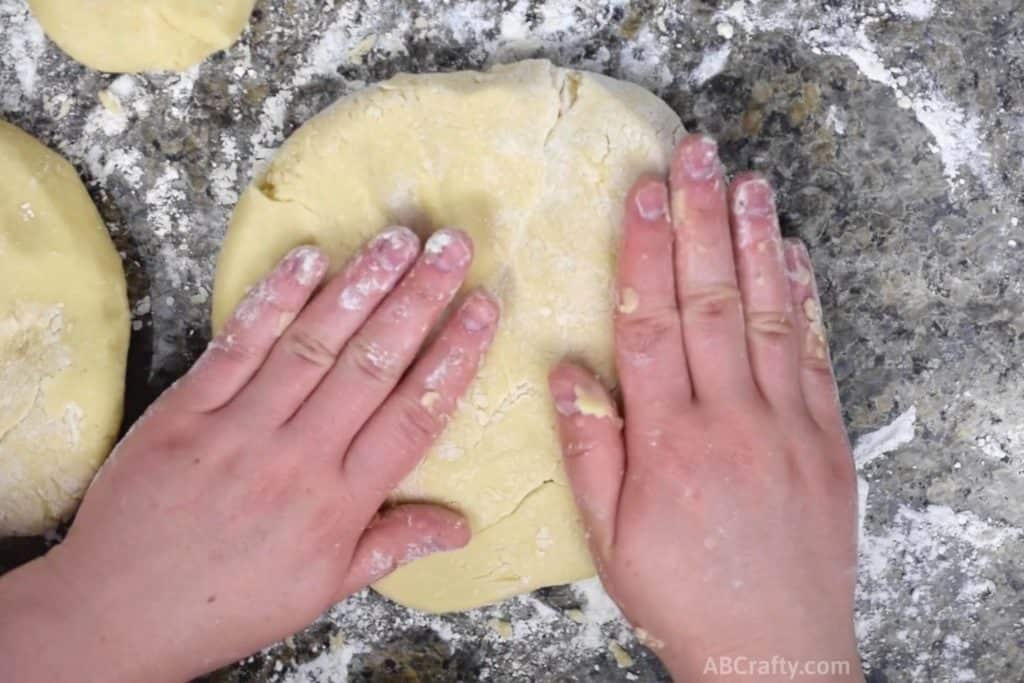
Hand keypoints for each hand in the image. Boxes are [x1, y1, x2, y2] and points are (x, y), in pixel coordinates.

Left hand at [0, 228, 498, 681]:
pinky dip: (276, 298)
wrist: (119, 613)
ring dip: (361, 285)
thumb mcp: (322, 590)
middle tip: (452, 248)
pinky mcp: (186, 410)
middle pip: (373, 365)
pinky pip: (239, 344)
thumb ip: (392, 546)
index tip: (483, 310)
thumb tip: (461, 527)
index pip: (414, 417)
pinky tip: (310, 258)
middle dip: (420, 299)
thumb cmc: (229, 604)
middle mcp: (298, 459)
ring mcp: (240, 430)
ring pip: (314, 344)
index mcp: (339, 504)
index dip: (454, 357)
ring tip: (398, 239)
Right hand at [548, 135, 861, 679]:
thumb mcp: (609, 535)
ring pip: (767, 314)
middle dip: (699, 219)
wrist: (774, 651)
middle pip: (710, 300)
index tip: (641, 193)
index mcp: (668, 441)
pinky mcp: (827, 440)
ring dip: (755, 242)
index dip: (644, 251)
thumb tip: (569, 369)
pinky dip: (803, 300)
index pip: (650, 323)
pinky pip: (814, 355)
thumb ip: (589, 447)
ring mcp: (787, 425)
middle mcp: (730, 419)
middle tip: (695, 156)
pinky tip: (793, 255)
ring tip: (746, 182)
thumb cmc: (681, 594)